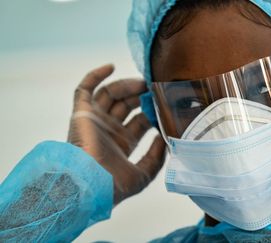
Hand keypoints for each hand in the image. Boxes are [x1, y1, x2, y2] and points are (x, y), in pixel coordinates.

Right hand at [68, 64, 165, 204]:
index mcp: (123, 143)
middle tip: (155, 88)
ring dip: (127, 85)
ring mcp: (95, 120)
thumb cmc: (115, 184)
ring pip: (111, 94)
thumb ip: (156, 156)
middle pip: (126, 104)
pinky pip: (84, 89)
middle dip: (141, 95)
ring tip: (143, 83)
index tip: (165, 103)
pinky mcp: (81, 113)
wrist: (90, 185)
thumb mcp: (145, 173)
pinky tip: (111, 66)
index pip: (140, 120)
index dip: (153, 110)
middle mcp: (109, 130)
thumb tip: (165, 137)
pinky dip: (95, 76)